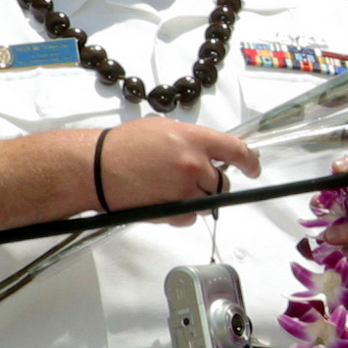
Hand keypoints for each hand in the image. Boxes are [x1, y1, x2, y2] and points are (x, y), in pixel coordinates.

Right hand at [96, 115, 259, 225]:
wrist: (95, 168)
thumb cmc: (123, 146)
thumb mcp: (164, 129)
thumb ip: (191, 140)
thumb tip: (208, 151)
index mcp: (194, 140)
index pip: (236, 150)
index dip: (250, 161)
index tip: (253, 167)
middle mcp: (193, 164)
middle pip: (223, 182)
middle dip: (214, 183)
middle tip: (195, 179)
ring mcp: (183, 189)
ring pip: (207, 202)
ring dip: (196, 198)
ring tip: (169, 188)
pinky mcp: (171, 211)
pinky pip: (189, 218)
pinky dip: (181, 213)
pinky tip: (163, 201)